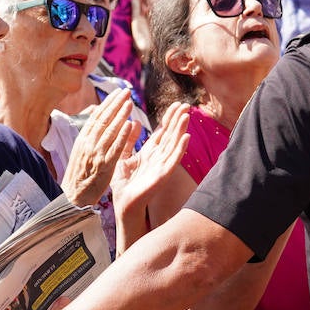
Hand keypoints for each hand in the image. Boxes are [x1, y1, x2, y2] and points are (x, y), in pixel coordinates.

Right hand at [62, 90, 137, 206]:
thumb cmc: (80, 175)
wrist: (73, 198)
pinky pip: (114, 148)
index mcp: (82, 139)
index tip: (118, 92)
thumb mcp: (81, 151)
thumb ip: (90, 134)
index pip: (96, 117)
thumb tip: (97, 115)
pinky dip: (121, 136)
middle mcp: (88, 144)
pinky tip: (130, 124)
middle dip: (115, 104)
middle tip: (126, 91)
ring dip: (120, 115)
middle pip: (103, 120)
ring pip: (109, 131)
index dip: (108, 103)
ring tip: (130, 103)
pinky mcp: (104, 166)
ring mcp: (96, 154)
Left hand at [111, 102, 189, 253]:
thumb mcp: (123, 156)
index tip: (177, 104)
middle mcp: (159, 157)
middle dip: (178, 120)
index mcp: (150, 152)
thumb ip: (128, 140)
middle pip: (171, 135)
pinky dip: (180, 149)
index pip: (163, 132)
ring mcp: (162, 166)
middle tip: (185, 104)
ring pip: (174, 144)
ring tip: (186, 116)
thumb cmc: (124, 183)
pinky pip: (173, 160)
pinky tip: (186, 138)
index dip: (170, 118)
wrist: (123, 204)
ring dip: (181, 130)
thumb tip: (135, 122)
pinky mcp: (163, 175)